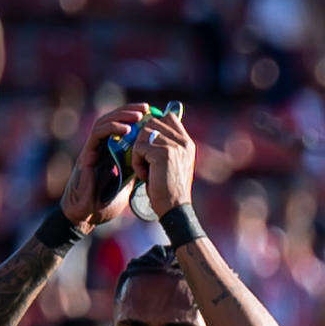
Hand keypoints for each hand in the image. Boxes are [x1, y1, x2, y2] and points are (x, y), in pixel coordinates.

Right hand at [58, 104, 152, 230]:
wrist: (88, 216)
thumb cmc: (106, 202)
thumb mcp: (129, 183)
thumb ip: (137, 170)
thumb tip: (155, 159)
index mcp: (111, 153)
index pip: (122, 128)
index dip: (136, 119)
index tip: (152, 114)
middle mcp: (101, 148)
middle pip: (113, 121)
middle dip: (130, 112)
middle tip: (147, 108)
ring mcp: (92, 150)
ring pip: (104, 123)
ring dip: (122, 116)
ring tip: (139, 115)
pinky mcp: (86, 155)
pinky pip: (97, 136)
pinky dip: (111, 129)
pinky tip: (126, 129)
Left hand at [122, 101, 197, 216]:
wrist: (174, 208)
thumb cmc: (168, 188)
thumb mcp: (171, 163)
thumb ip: (165, 144)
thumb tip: (147, 125)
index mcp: (187, 143)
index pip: (168, 117)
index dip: (154, 126)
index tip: (148, 143)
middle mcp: (184, 142)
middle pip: (152, 123)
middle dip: (142, 140)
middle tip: (147, 161)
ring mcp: (175, 146)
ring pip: (142, 134)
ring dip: (138, 152)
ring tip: (146, 169)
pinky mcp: (163, 153)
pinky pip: (138, 147)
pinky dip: (137, 162)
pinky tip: (145, 175)